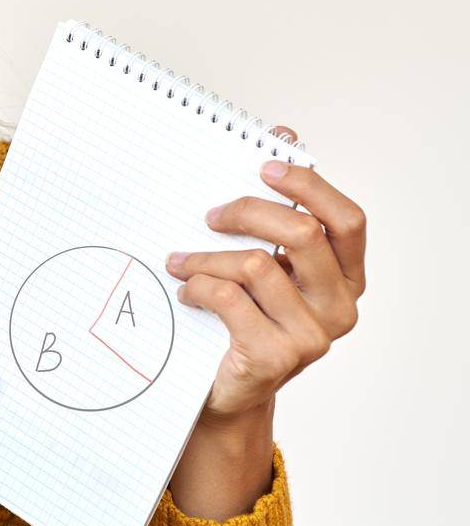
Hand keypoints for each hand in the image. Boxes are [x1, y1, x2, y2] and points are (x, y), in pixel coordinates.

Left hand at [166, 124, 365, 421]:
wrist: (225, 391)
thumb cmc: (241, 318)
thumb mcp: (262, 263)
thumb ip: (276, 210)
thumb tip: (285, 134)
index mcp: (346, 277)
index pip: (347, 220)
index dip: (309, 187)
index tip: (264, 167)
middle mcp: (340, 306)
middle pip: (302, 234)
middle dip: (248, 212)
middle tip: (209, 214)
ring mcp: (311, 336)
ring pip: (255, 264)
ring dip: (206, 256)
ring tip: (179, 261)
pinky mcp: (275, 356)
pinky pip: (228, 297)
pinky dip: (197, 286)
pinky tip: (185, 293)